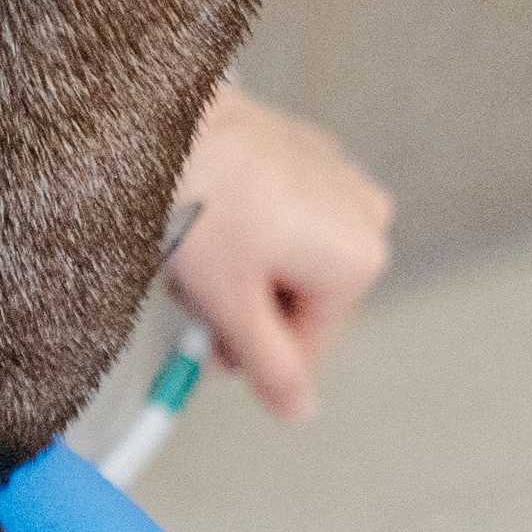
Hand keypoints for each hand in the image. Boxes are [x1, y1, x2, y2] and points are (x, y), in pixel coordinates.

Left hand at [163, 84, 392, 422]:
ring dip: (239, 272)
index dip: (248, 355)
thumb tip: (300, 410)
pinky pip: (279, 214)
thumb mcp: (232, 306)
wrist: (166, 121)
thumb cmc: (200, 201)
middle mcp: (365, 217)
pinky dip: (243, 227)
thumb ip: (271, 367)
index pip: (304, 349)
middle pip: (297, 302)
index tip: (205, 342)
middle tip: (194, 291)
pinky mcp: (305, 152)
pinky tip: (207, 215)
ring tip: (194, 251)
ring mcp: (339, 179)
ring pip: (285, 260)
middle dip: (243, 308)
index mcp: (358, 261)